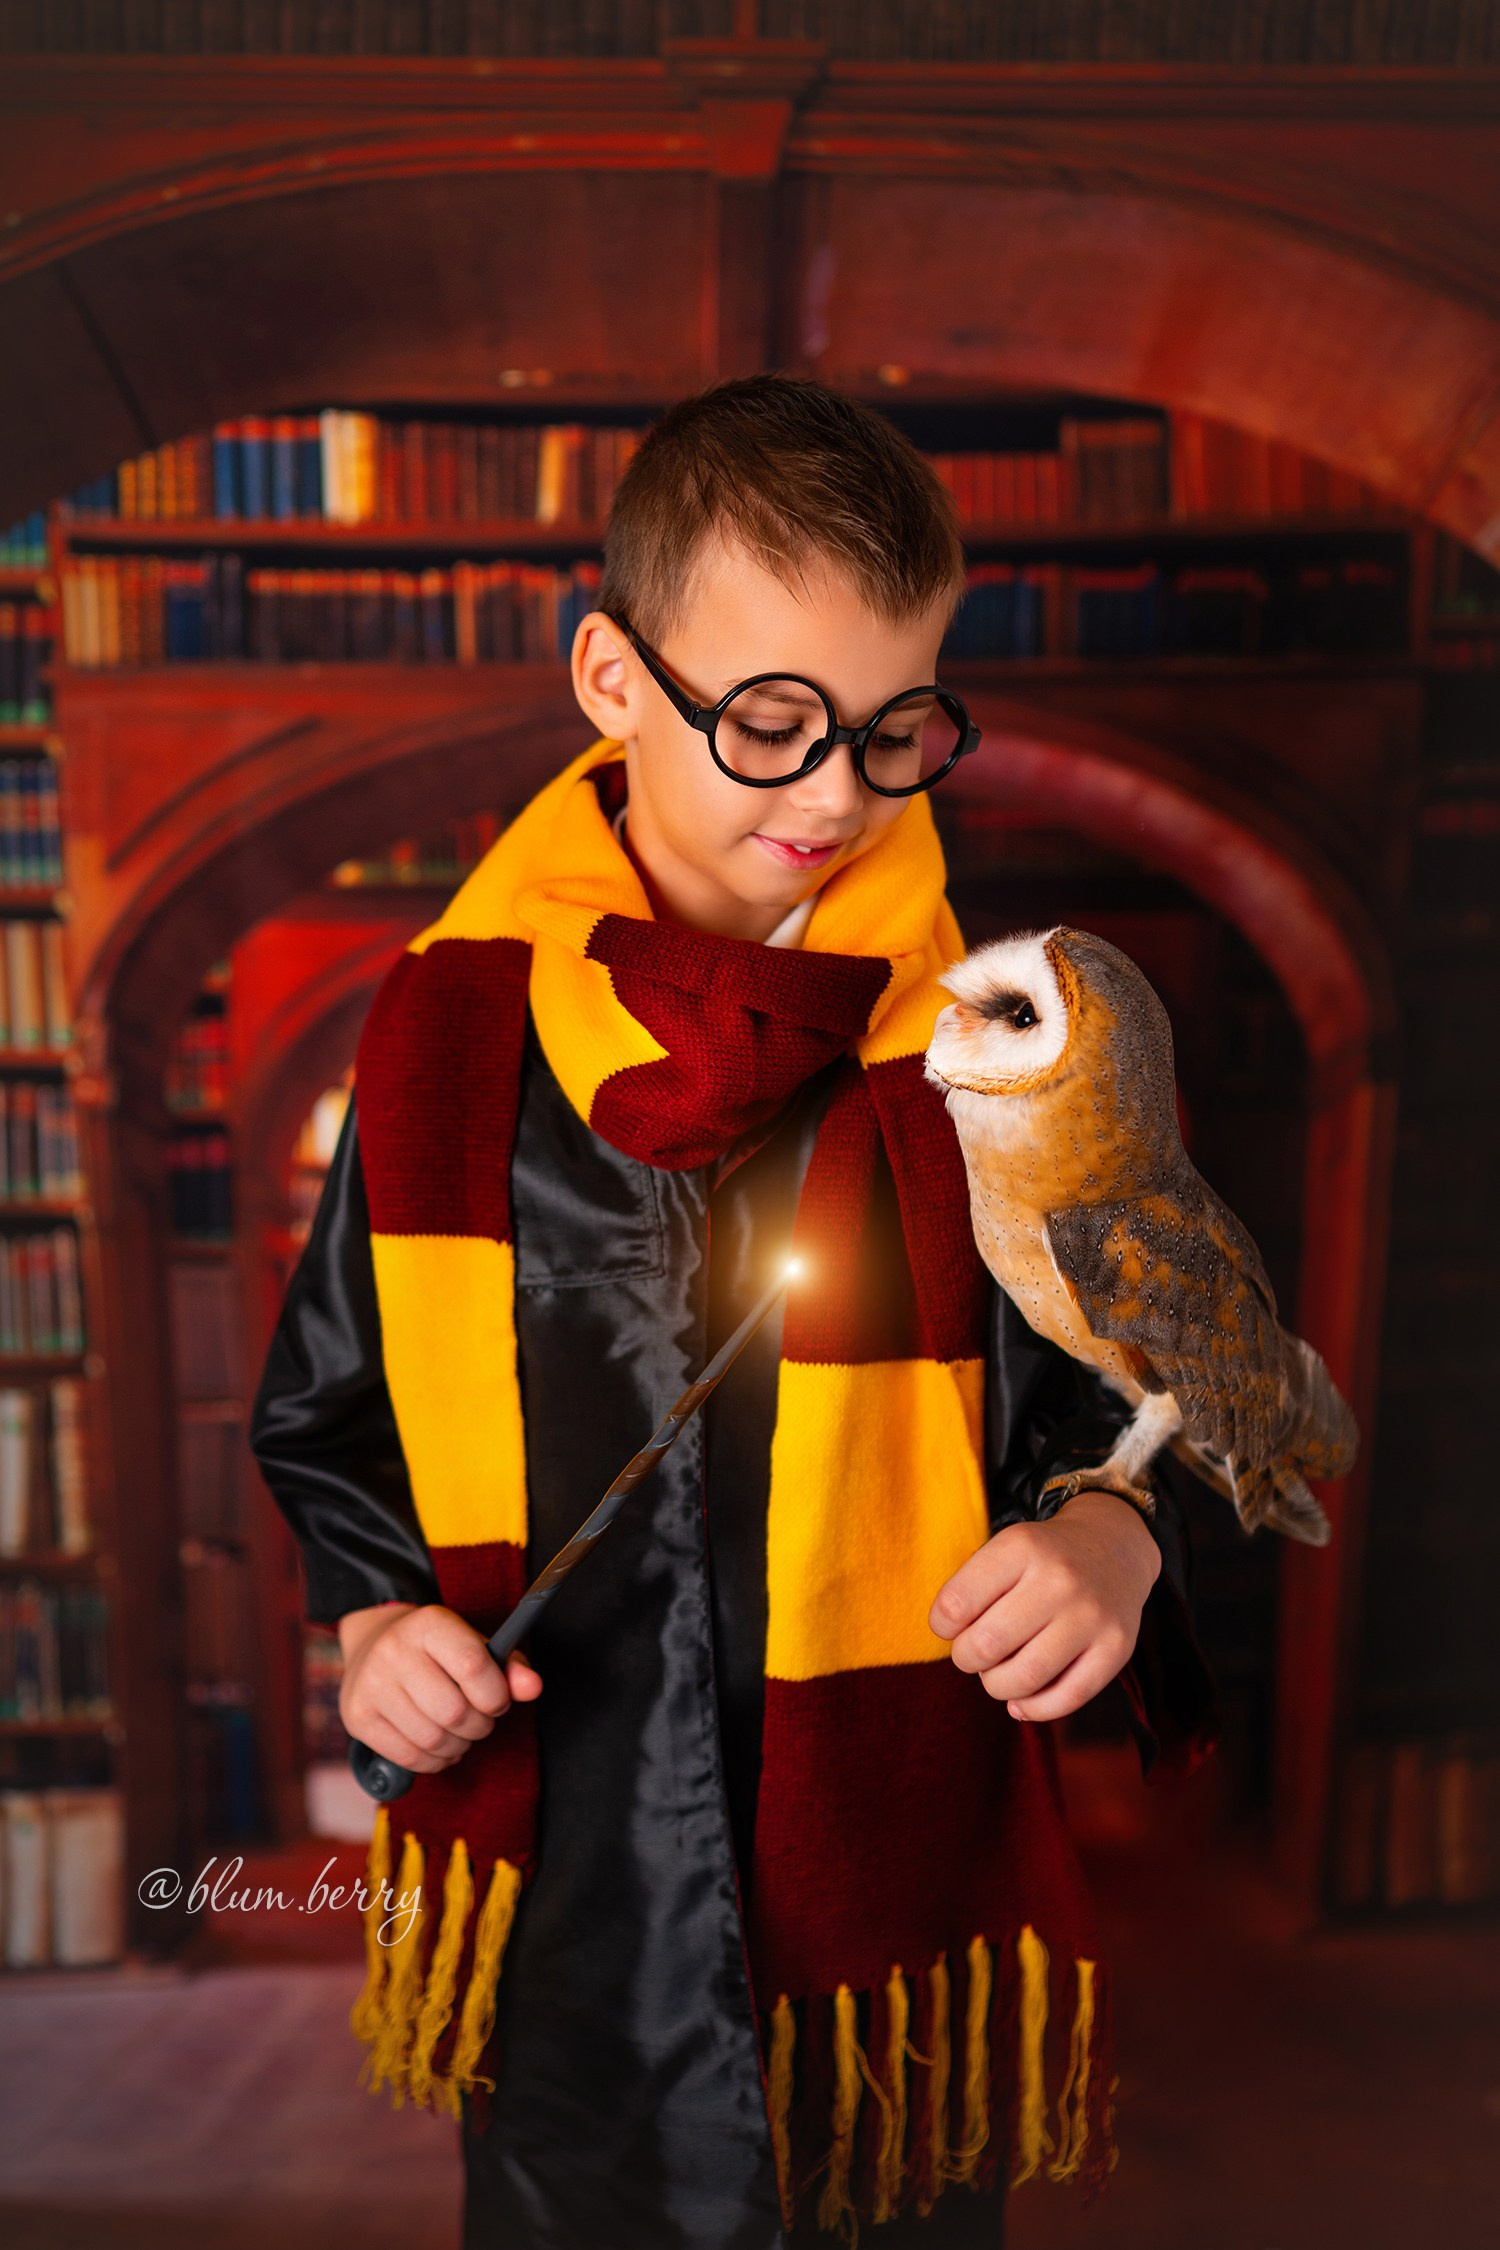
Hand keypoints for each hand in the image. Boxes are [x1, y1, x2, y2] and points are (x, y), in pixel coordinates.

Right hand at [336, 1602, 542, 1774]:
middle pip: (454, 1711)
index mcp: (429, 1624)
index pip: (473, 1666)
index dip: (496, 1695)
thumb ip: (509, 1666)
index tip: (497, 1700)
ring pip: (433, 1740)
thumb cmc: (437, 1651)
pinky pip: (410, 1758)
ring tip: (458, 1732)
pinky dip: (434, 1761)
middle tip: (478, 1719)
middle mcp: (394, 1651)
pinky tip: (438, 1745)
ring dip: (458, 1746)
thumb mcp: (474, 1645)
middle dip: (479, 1725)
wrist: (374, 1644)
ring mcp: (371, 1685)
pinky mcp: (357, 1717)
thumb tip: (534, 1688)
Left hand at [928, 1491, 1160, 1722]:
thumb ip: (973, 1591)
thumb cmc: (1042, 1560)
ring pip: (1025, 1677)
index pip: (956, 1604)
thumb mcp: (1005, 1550)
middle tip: (974, 1653)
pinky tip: (1021, 1700)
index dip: (942, 1626)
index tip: (951, 1626)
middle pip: (987, 1645)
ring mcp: (1091, 1615)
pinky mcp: (1116, 1647)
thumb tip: (954, 1645)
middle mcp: (1060, 1579)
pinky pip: (1068, 1697)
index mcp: (1022, 1547)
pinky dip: (1035, 1709)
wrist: (1113, 1548)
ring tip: (998, 1674)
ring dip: (997, 1686)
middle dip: (967, 1659)